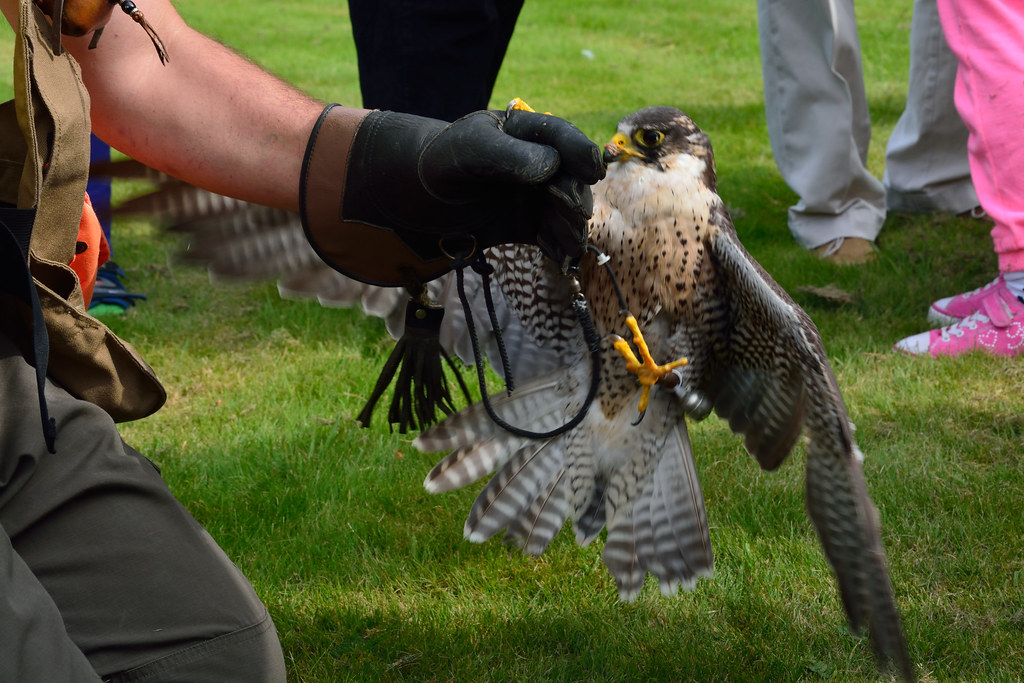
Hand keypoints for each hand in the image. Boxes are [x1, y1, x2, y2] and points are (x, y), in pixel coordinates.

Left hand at [300, 105, 604, 285]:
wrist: (409, 198)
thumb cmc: (438, 163)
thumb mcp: (469, 151)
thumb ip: (508, 156)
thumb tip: (550, 169)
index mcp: (524, 133)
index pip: (562, 139)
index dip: (580, 154)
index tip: (592, 172)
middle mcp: (535, 164)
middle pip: (570, 180)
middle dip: (574, 197)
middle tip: (572, 214)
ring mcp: (532, 197)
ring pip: (565, 212)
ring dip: (572, 228)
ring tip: (572, 246)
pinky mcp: (524, 226)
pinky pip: (550, 237)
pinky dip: (559, 248)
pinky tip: (562, 260)